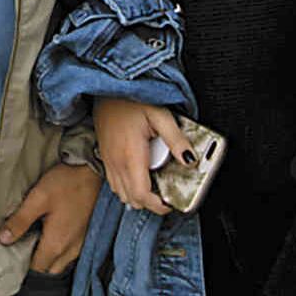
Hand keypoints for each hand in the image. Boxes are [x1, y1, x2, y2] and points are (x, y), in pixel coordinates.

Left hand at [0, 162, 100, 273]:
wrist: (92, 172)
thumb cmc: (66, 183)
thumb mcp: (38, 198)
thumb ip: (20, 221)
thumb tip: (3, 239)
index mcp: (56, 244)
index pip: (36, 269)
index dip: (22, 265)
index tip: (12, 253)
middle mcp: (70, 250)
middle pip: (48, 269)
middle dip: (35, 263)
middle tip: (22, 245)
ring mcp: (80, 245)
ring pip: (60, 262)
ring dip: (47, 256)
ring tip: (35, 238)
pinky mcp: (85, 236)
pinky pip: (69, 253)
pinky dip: (58, 249)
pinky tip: (51, 232)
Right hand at [93, 98, 195, 215]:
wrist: (107, 89)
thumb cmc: (131, 99)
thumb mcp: (160, 115)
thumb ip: (176, 139)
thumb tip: (190, 160)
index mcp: (131, 155)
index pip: (141, 195)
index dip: (157, 206)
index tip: (169, 203)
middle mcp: (116, 162)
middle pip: (131, 199)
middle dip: (149, 203)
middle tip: (165, 195)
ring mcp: (108, 160)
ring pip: (121, 193)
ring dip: (137, 196)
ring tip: (154, 187)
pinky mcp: (105, 156)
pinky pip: (114, 183)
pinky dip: (127, 187)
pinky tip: (139, 176)